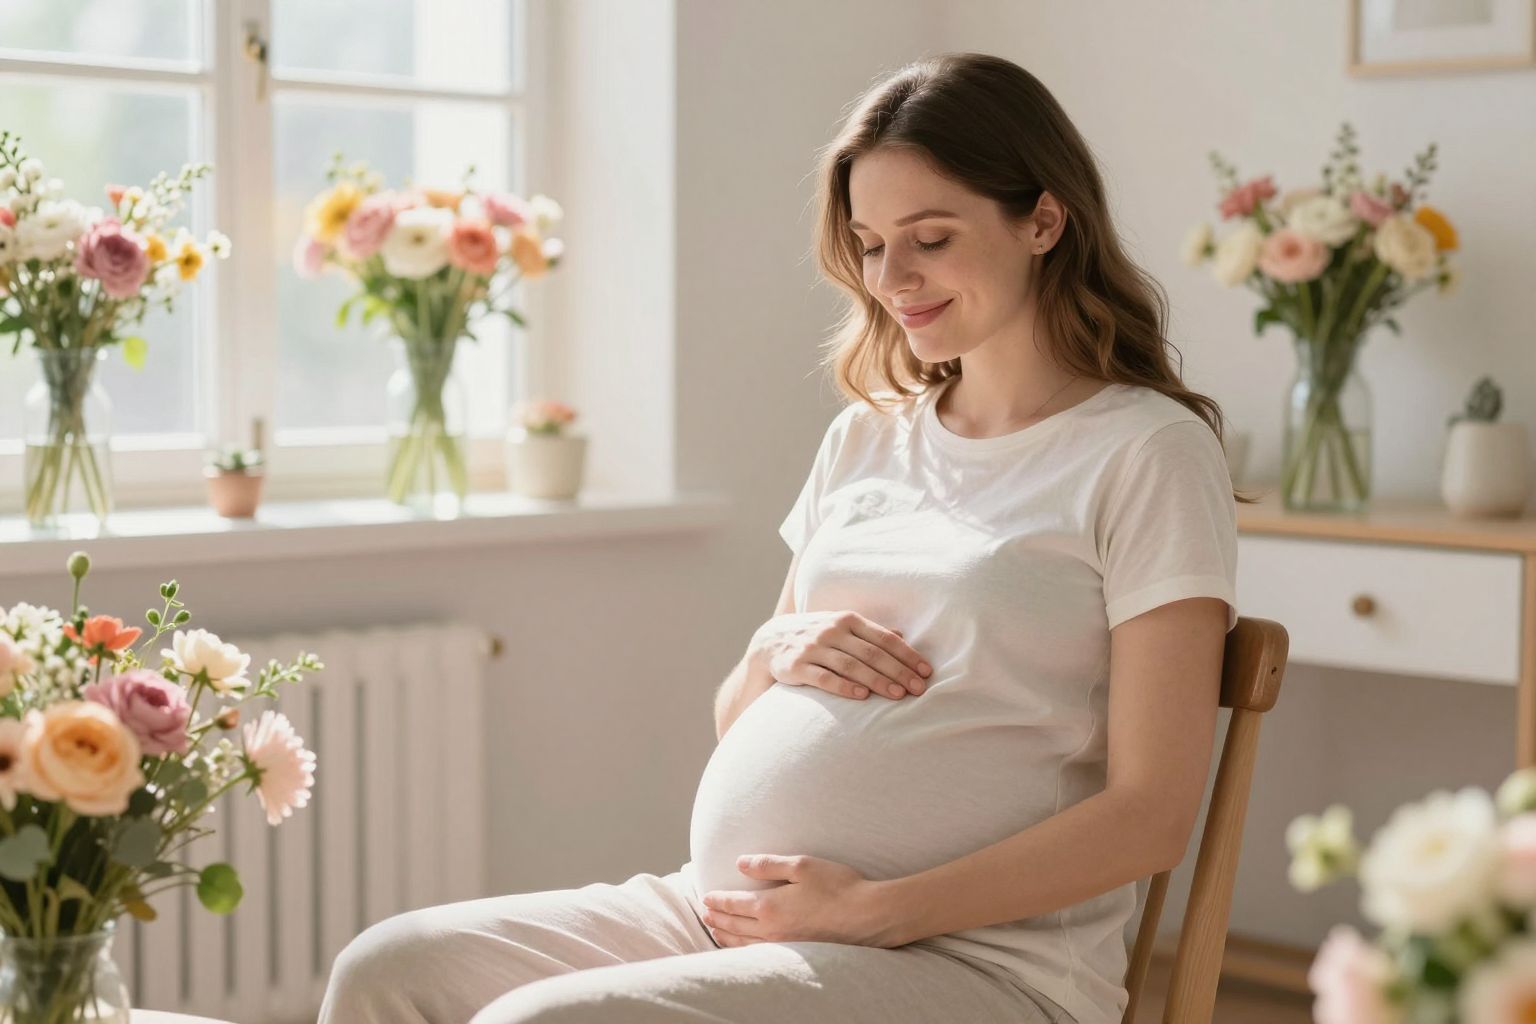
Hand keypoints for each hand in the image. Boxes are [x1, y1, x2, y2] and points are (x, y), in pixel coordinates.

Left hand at [699, 854, 903, 947]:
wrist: (867, 916)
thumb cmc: (837, 886)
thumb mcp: (801, 865)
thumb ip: (768, 864)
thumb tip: (740, 863)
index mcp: (769, 906)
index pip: (734, 904)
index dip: (717, 900)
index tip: (706, 896)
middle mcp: (771, 929)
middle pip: (734, 925)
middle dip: (717, 917)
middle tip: (704, 912)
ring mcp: (783, 945)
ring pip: (744, 943)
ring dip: (726, 935)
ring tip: (716, 930)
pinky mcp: (796, 953)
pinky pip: (759, 953)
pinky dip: (744, 948)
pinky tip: (744, 945)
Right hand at [749, 611, 931, 701]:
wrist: (769, 642)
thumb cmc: (816, 637)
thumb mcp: (841, 628)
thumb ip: (869, 633)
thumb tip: (903, 636)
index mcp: (847, 620)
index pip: (884, 638)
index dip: (907, 655)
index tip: (926, 671)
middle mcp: (831, 631)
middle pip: (871, 653)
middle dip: (898, 671)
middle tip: (919, 689)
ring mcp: (813, 648)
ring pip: (851, 665)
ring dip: (877, 681)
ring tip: (898, 695)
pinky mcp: (796, 666)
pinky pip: (824, 678)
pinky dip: (843, 687)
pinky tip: (861, 697)